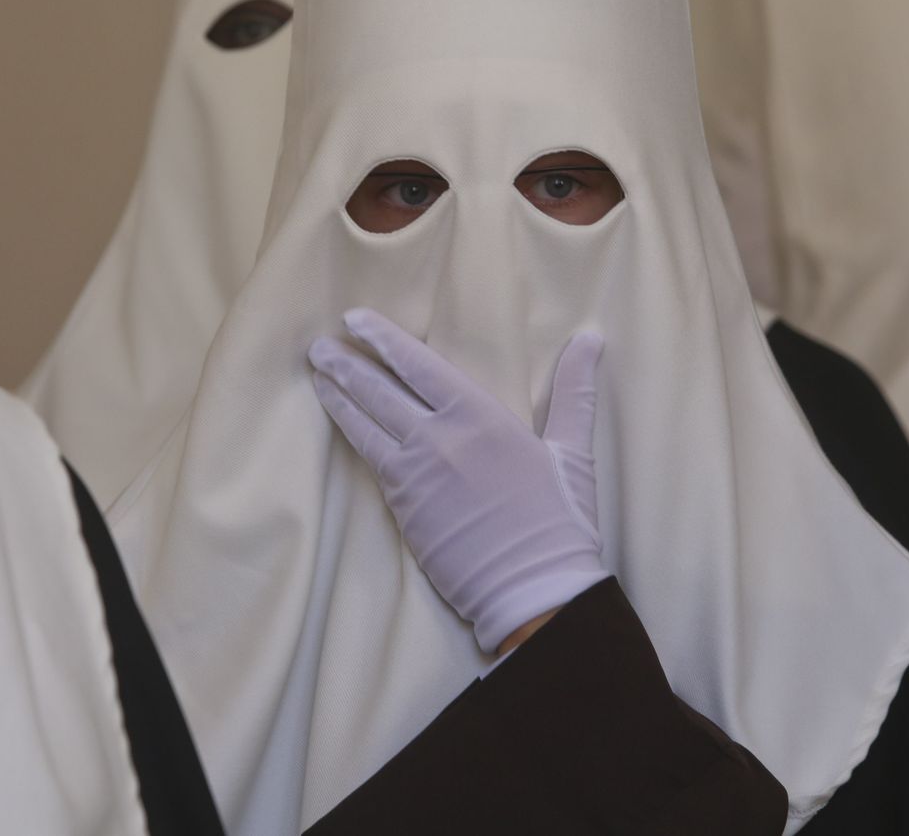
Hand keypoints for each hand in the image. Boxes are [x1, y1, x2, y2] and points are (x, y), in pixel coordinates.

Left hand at [309, 308, 606, 652]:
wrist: (533, 589)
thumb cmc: (559, 519)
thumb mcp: (574, 449)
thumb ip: (574, 389)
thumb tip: (591, 337)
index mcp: (479, 417)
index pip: (417, 365)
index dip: (382, 339)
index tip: (354, 319)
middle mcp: (438, 440)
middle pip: (379, 392)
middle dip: (346, 365)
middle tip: (318, 347)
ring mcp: (414, 476)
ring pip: (365, 426)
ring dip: (338, 398)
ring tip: (317, 376)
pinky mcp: (402, 509)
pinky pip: (371, 462)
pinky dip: (352, 437)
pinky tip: (344, 425)